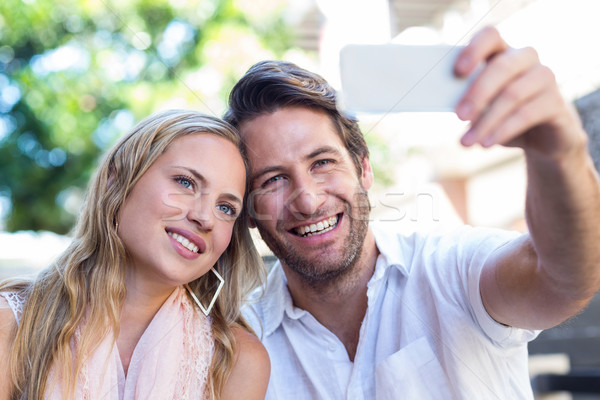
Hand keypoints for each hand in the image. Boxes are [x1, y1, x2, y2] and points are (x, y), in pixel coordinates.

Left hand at [454, 26, 585, 160]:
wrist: (543, 138)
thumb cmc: (504, 116)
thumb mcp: (482, 109)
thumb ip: (467, 102)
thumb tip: (451, 108)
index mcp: (502, 52)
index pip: (490, 36)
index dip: (474, 49)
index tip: (457, 71)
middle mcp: (526, 58)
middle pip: (501, 67)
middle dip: (477, 94)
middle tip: (459, 116)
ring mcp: (545, 78)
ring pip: (512, 95)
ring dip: (485, 122)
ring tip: (467, 141)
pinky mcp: (556, 102)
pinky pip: (526, 114)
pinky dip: (502, 131)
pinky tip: (486, 143)